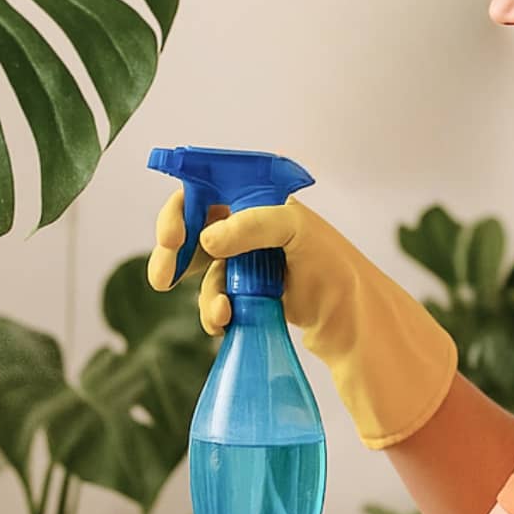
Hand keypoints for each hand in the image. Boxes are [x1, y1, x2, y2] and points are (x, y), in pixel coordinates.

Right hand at [146, 190, 457, 448]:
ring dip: (203, 294)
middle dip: (171, 255)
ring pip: (200, 273)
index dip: (179, 210)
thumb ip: (251, 226)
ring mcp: (243, 262)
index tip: (173, 238)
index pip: (202, 191)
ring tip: (222, 314)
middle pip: (189, 231)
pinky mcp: (246, 293)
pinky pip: (215, 299)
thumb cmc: (330, 262)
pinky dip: (214, 312)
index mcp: (253, 200)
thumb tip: (207, 240)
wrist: (351, 314)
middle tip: (162, 279)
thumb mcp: (295, 230)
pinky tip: (224, 322)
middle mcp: (243, 227)